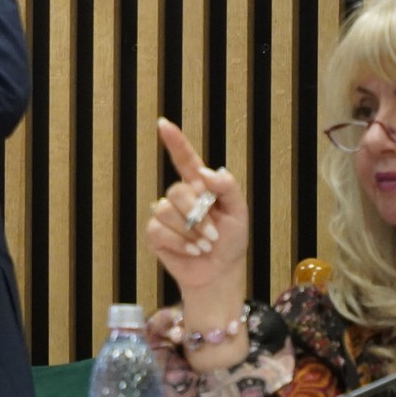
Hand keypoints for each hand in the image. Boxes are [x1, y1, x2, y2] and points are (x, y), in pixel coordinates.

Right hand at [145, 117, 251, 318]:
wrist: (220, 272)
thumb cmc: (232, 242)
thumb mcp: (240, 213)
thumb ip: (228, 188)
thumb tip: (207, 172)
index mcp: (201, 188)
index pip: (185, 159)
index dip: (175, 141)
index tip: (163, 124)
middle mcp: (180, 198)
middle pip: (176, 191)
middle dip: (196, 213)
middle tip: (213, 234)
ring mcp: (165, 215)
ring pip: (165, 211)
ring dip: (190, 232)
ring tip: (204, 244)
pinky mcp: (156, 234)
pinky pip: (159, 230)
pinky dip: (179, 242)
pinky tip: (192, 250)